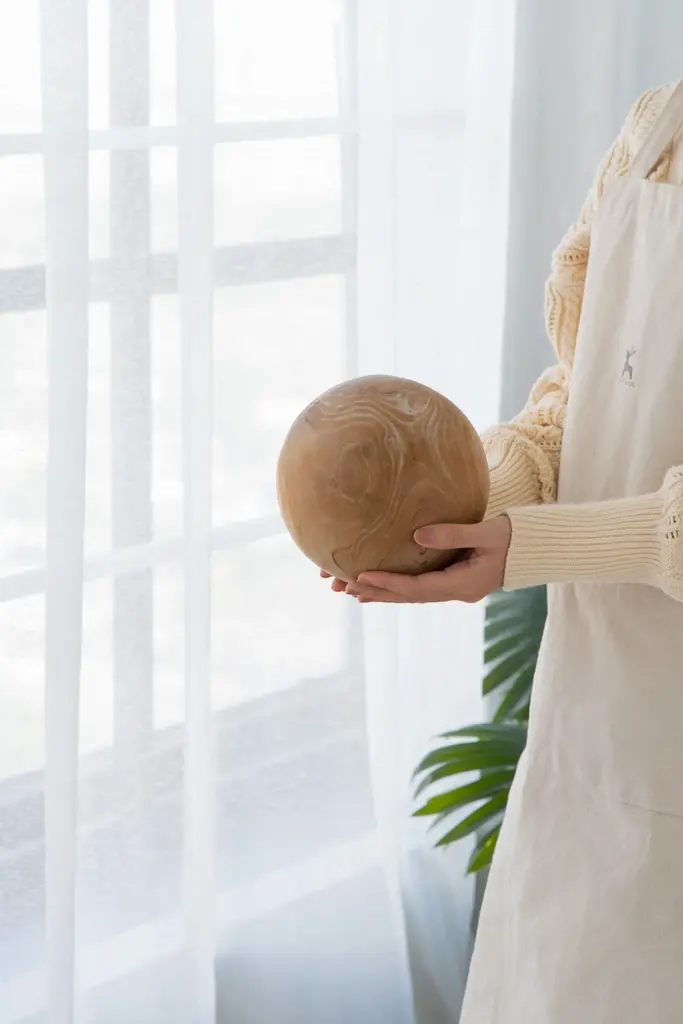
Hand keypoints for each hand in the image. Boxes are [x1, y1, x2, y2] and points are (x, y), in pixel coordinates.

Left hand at [320, 516, 510, 603]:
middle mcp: (456, 591)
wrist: (540, 548)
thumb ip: (453, 533)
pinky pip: (421, 587)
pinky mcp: (456, 580)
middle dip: (377, 591)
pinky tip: (379, 585)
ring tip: (352, 589)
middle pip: (409, 597)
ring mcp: (456, 588)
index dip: (388, 584)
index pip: (417, 589)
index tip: (361, 576)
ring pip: (413, 595)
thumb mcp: (487, 532)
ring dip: (384, 592)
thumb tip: (417, 535)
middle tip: (344, 586)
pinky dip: (399, 587)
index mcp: (463, 584)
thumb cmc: (517, 537)